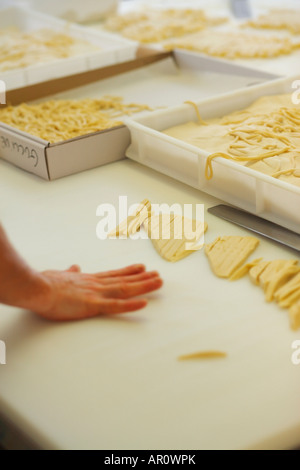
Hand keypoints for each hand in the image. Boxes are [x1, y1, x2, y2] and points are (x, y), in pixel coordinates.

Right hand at [34, 264, 162, 320]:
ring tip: (158, 282)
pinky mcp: (92, 305)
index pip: (114, 274)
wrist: (37, 287)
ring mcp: (96, 293)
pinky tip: (144, 303)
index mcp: (89, 279)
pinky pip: (115, 306)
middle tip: (158, 275)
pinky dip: (131, 305)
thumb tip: (75, 267)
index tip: (142, 267)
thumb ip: (70, 272)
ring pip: (125, 289)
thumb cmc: (45, 283)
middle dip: (143, 278)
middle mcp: (97, 284)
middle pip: (124, 280)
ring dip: (143, 286)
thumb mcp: (60, 275)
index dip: (129, 271)